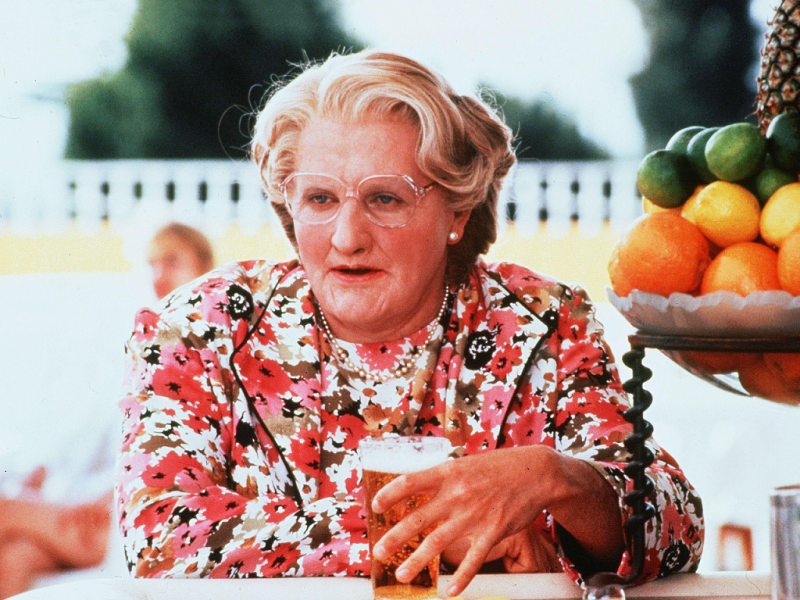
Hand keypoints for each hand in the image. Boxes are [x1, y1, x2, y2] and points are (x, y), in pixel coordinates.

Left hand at [371, 446, 561, 596]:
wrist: (535, 473)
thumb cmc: (498, 467)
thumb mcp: (466, 464)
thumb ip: (444, 478)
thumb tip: (419, 487)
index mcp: (448, 473)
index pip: (410, 482)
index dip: (389, 494)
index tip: (375, 506)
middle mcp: (457, 494)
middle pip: (418, 518)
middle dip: (395, 537)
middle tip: (378, 551)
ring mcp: (474, 514)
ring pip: (438, 542)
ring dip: (417, 561)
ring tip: (401, 574)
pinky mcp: (493, 531)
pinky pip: (473, 559)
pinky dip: (461, 578)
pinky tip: (450, 591)